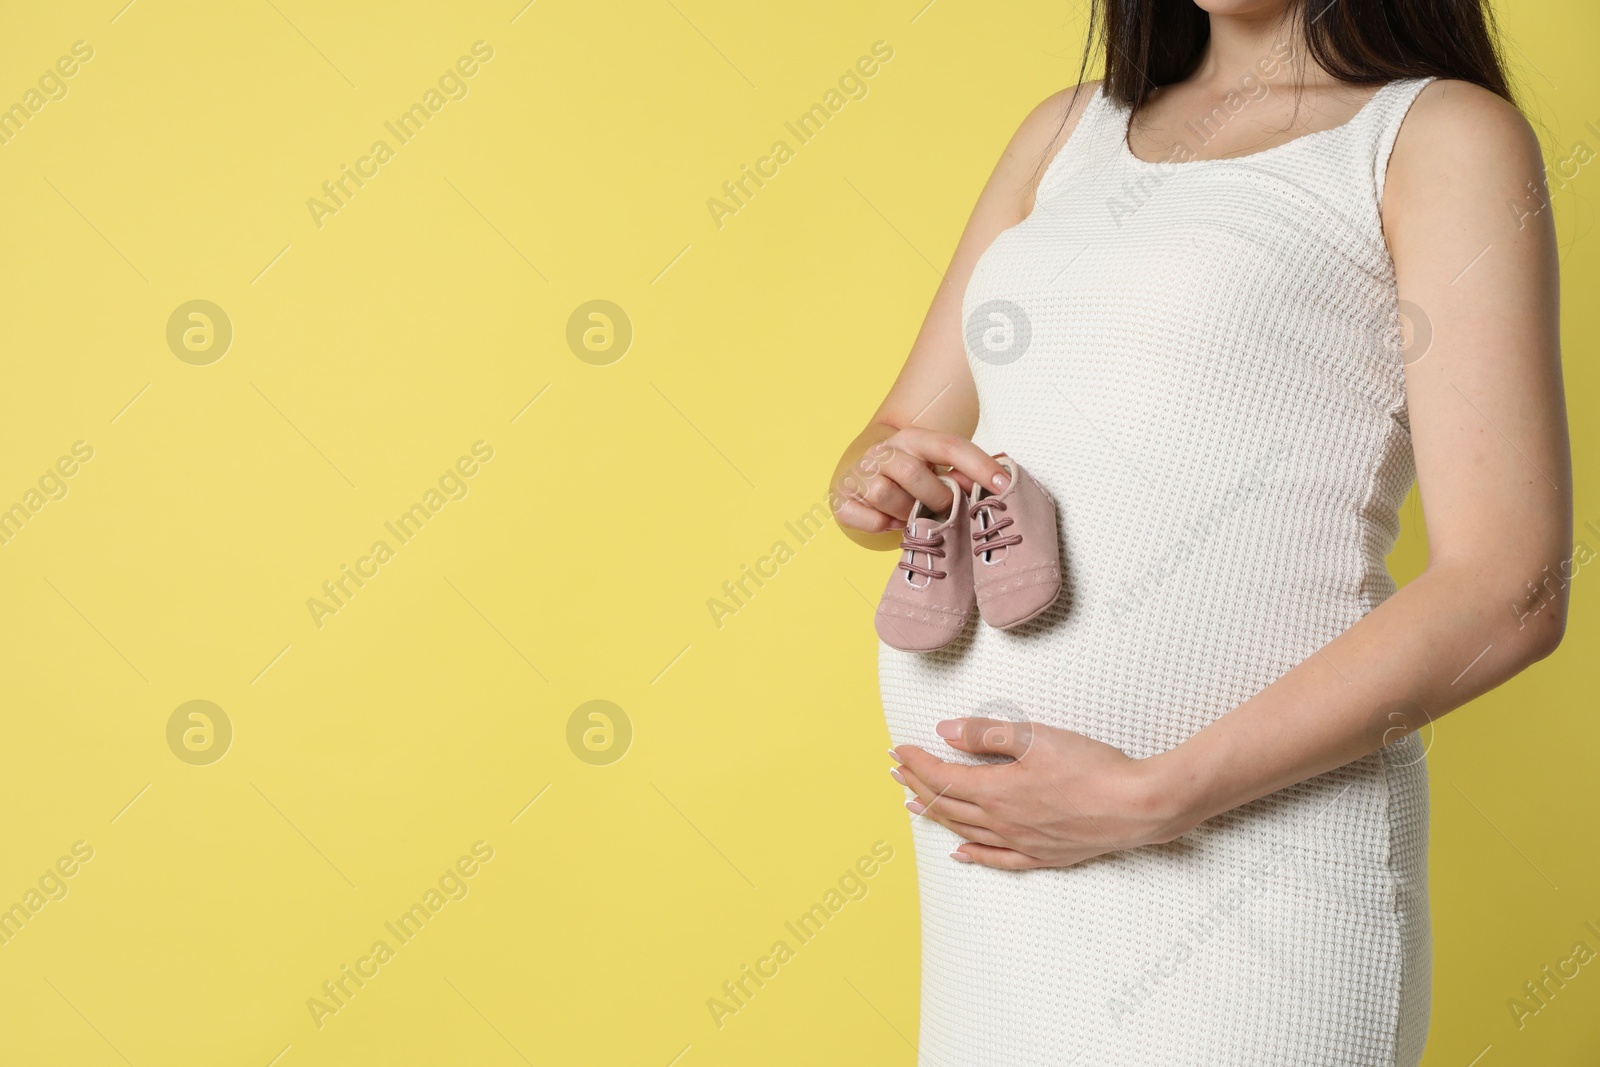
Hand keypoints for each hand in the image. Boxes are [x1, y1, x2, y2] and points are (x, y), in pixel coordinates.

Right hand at [831, 428, 1010, 535]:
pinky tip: (889, 521)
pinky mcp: (841, 499)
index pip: (949, 446)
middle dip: (935, 498)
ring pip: (883, 494)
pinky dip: (880, 525)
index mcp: (912, 439)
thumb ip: (960, 476)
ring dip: (904, 512)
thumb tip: (990, 487)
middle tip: (943, 509)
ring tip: (912, 516)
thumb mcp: (934, 470)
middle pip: (912, 473)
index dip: (979, 465)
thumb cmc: (908, 476)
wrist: (860, 475)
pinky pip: (865, 517)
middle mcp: (883, 451)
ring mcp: (858, 474)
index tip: (1003, 485)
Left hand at [889, 717, 1190, 869]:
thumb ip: (987, 734)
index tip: (898, 750)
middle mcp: (1001, 822)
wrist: (1137, 806)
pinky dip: (974, 856)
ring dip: (937, 816)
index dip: (916, 762)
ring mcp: (1021, 842)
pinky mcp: (1044, 856)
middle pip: (947, 805)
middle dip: (918, 784)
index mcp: (995, 791)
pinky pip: (998, 860)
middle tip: (897, 772)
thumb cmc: (1091, 767)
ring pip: (966, 832)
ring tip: (915, 804)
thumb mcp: (1036, 737)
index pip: (942, 777)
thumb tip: (945, 731)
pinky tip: (960, 855)